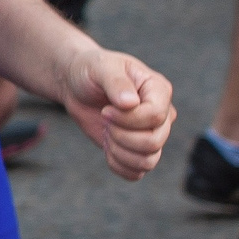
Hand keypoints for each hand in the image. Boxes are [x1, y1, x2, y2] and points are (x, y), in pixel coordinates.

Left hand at [57, 43, 175, 179]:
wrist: (76, 84)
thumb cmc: (91, 70)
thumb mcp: (101, 67)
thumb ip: (116, 82)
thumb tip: (130, 103)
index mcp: (158, 90)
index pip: (156, 116)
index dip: (128, 119)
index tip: (105, 109)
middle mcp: (162, 115)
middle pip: (154, 142)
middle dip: (121, 135)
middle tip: (104, 119)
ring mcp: (152, 133)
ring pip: (148, 161)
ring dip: (119, 151)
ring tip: (106, 131)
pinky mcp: (137, 149)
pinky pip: (137, 172)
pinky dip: (118, 165)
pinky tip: (107, 147)